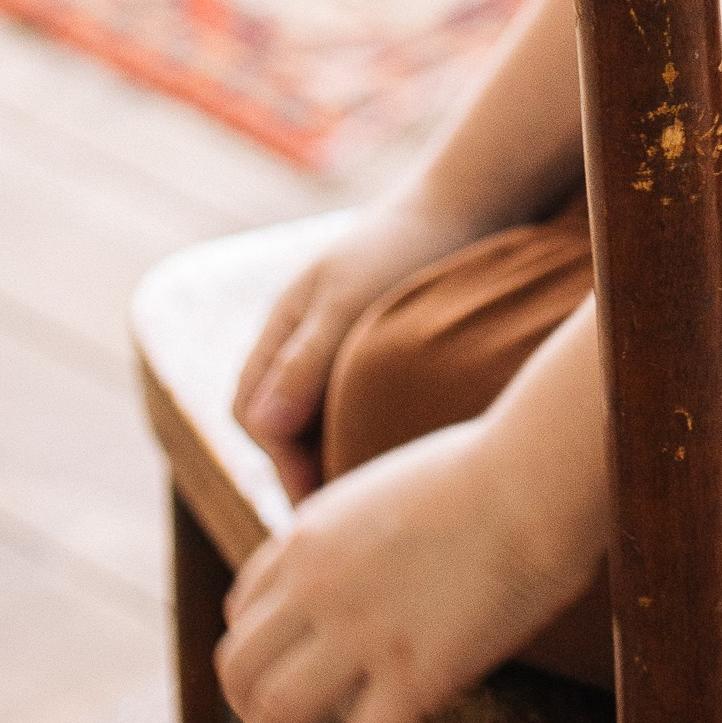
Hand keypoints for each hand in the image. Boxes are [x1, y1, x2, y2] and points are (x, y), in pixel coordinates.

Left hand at [217, 417, 590, 722]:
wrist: (536, 473)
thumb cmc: (489, 469)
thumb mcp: (389, 488)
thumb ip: (358, 537)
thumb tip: (367, 578)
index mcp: (311, 533)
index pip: (244, 610)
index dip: (260, 655)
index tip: (287, 677)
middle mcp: (318, 582)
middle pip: (239, 668)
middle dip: (252, 713)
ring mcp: (361, 629)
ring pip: (274, 715)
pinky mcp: (412, 672)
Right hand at [233, 200, 476, 498]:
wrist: (466, 203)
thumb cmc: (407, 244)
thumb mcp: (352, 301)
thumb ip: (306, 360)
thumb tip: (262, 427)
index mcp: (279, 328)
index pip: (255, 418)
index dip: (283, 466)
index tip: (321, 508)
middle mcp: (298, 340)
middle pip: (278, 428)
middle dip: (301, 472)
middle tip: (344, 519)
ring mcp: (331, 344)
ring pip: (312, 420)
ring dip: (329, 456)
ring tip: (370, 500)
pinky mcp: (367, 351)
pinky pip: (347, 406)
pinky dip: (358, 434)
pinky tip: (396, 457)